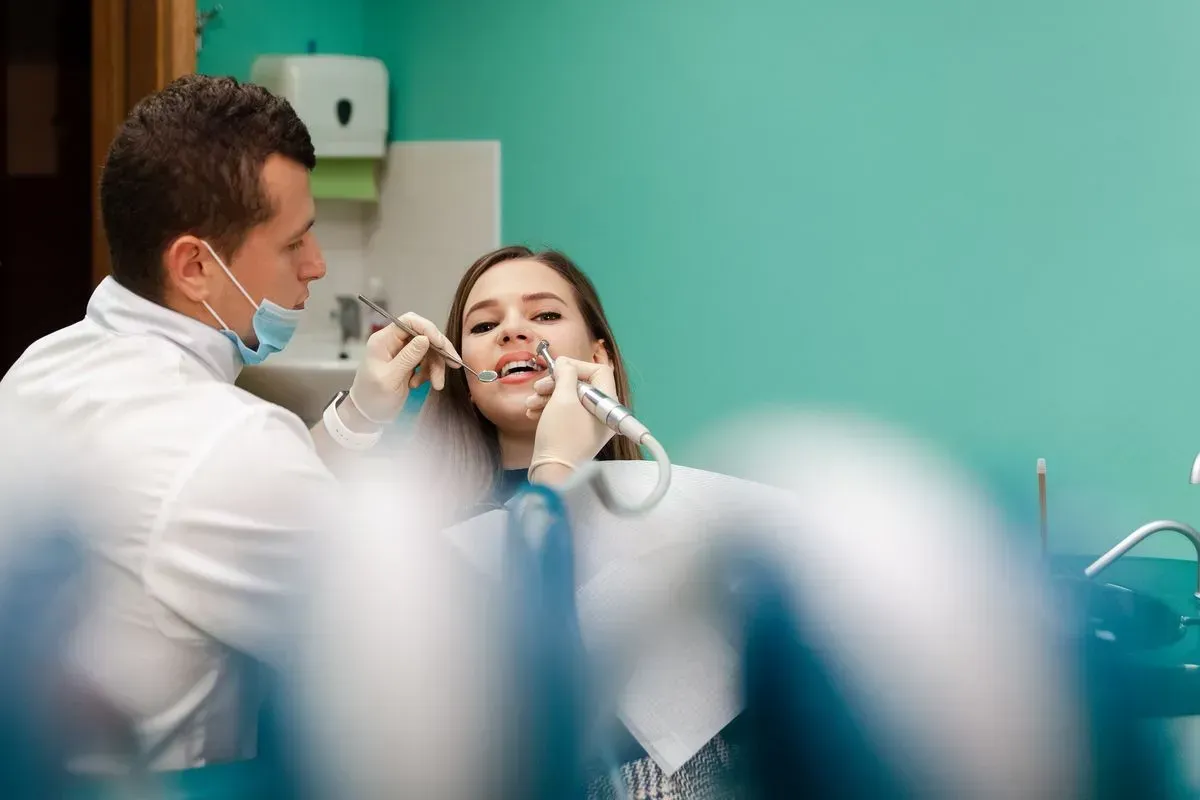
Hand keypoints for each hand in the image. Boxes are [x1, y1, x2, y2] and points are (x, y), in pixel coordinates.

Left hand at [348, 313, 461, 424]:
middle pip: (423, 335)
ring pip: (428, 349)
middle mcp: (393, 342)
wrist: (367, 415)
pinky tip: (418, 384)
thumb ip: (408, 358)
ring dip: (436, 366)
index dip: (428, 329)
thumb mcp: (390, 379)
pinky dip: (429, 372)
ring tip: (436, 384)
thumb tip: (425, 338)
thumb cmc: (373, 398)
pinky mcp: (408, 363)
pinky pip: (426, 361)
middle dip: (439, 351)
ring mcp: (401, 352)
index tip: (442, 345)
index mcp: (383, 341)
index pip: (409, 321)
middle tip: (453, 365)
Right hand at [527, 355, 616, 483]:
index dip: (576, 366)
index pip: (599, 372)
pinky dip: (549, 408)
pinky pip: (566, 412)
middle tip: (539, 386)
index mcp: (608, 405)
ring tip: (531, 403)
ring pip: (571, 398)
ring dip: (548, 395)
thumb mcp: (562, 398)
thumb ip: (566, 374)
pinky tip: (533, 412)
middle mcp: (603, 414)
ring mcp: (591, 425)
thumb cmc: (560, 436)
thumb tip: (565, 363)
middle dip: (557, 382)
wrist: (551, 473)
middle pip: (582, 384)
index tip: (556, 368)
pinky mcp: (577, 433)